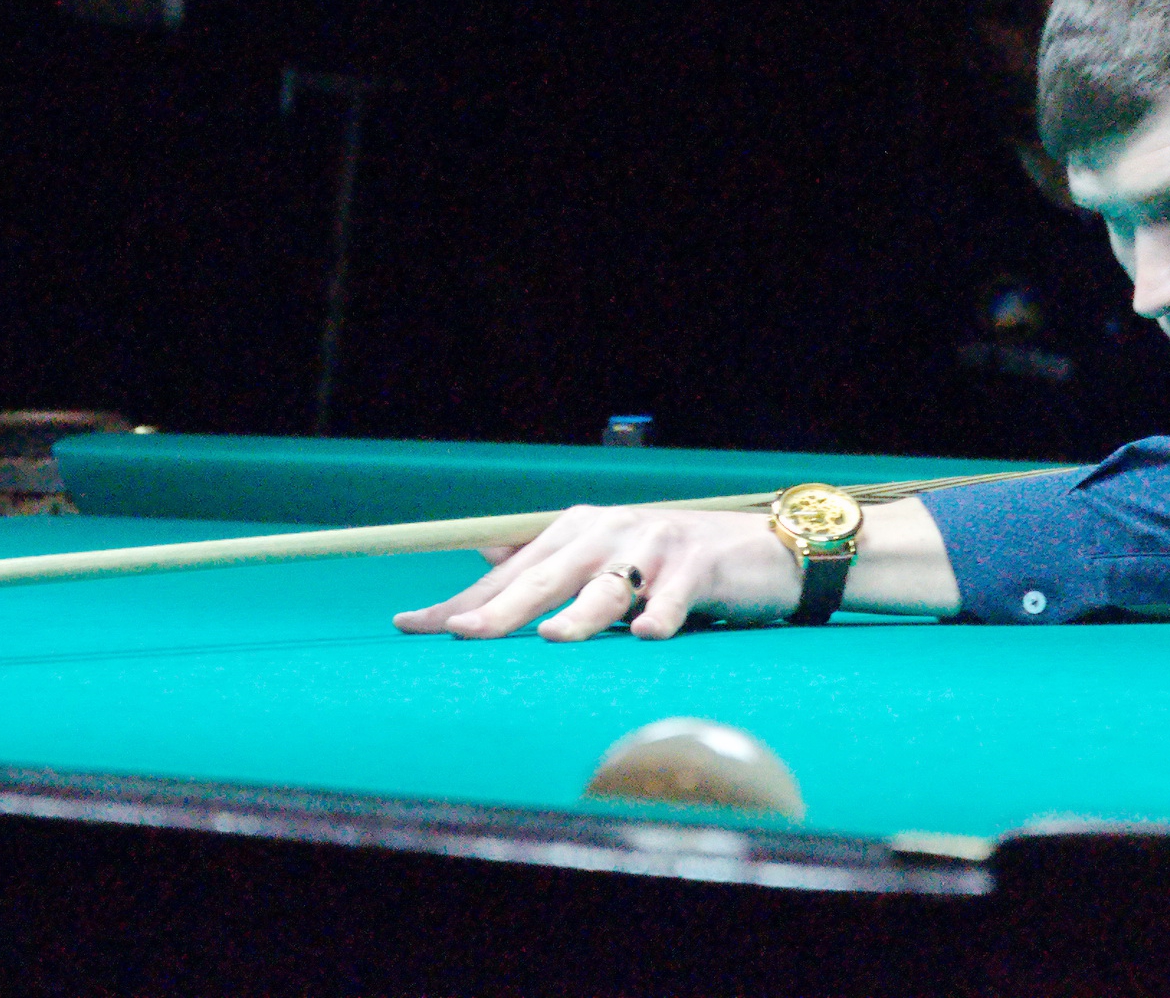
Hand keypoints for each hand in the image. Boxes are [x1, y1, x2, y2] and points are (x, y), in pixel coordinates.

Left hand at [394, 507, 802, 642]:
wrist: (757, 550)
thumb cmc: (670, 561)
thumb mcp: (606, 555)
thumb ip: (550, 560)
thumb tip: (483, 556)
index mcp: (578, 530)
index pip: (511, 571)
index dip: (464, 600)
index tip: (412, 625)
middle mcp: (610, 531)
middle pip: (548, 576)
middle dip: (503, 608)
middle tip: (463, 635)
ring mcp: (655, 545)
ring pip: (608, 586)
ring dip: (579, 615)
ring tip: (550, 638)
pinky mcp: (699, 564)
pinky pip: (675, 595)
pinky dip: (662, 615)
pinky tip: (646, 635)